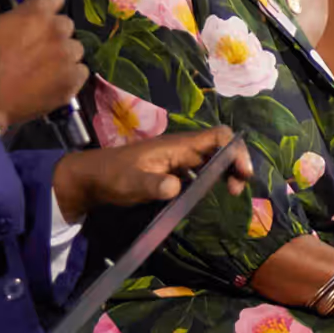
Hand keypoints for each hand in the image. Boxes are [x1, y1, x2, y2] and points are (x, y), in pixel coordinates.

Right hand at [0, 0, 85, 131]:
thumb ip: (7, 18)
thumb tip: (14, 20)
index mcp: (37, 12)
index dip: (47, 6)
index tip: (42, 15)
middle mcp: (57, 30)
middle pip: (65, 24)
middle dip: (53, 33)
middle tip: (38, 47)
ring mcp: (67, 56)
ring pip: (74, 49)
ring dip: (63, 55)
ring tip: (46, 69)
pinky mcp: (72, 80)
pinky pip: (80, 72)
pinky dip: (70, 76)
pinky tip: (54, 82)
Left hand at [53, 126, 250, 221]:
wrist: (92, 179)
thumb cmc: (112, 176)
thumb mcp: (132, 182)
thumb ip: (154, 185)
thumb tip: (176, 187)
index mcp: (177, 145)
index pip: (217, 136)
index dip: (235, 150)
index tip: (241, 174)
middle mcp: (182, 149)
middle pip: (220, 148)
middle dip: (235, 164)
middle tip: (235, 189)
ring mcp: (178, 160)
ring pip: (212, 159)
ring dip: (226, 172)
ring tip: (229, 192)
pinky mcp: (173, 171)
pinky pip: (200, 171)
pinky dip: (212, 180)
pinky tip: (210, 195)